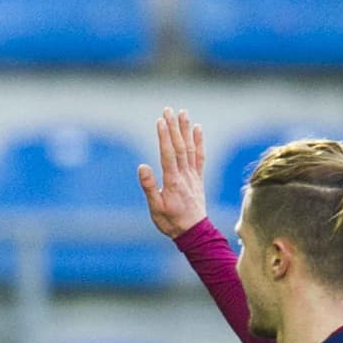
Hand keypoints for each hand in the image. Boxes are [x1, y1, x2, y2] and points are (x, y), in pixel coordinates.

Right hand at [138, 108, 207, 239]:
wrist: (193, 232)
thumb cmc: (171, 222)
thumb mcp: (156, 208)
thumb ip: (149, 187)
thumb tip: (142, 166)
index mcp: (173, 181)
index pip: (168, 154)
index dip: (164, 137)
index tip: (160, 121)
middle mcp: (184, 175)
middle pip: (179, 146)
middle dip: (173, 127)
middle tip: (168, 109)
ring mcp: (193, 175)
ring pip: (189, 148)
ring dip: (185, 130)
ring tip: (182, 113)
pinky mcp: (197, 178)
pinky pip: (199, 157)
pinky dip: (198, 142)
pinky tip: (197, 129)